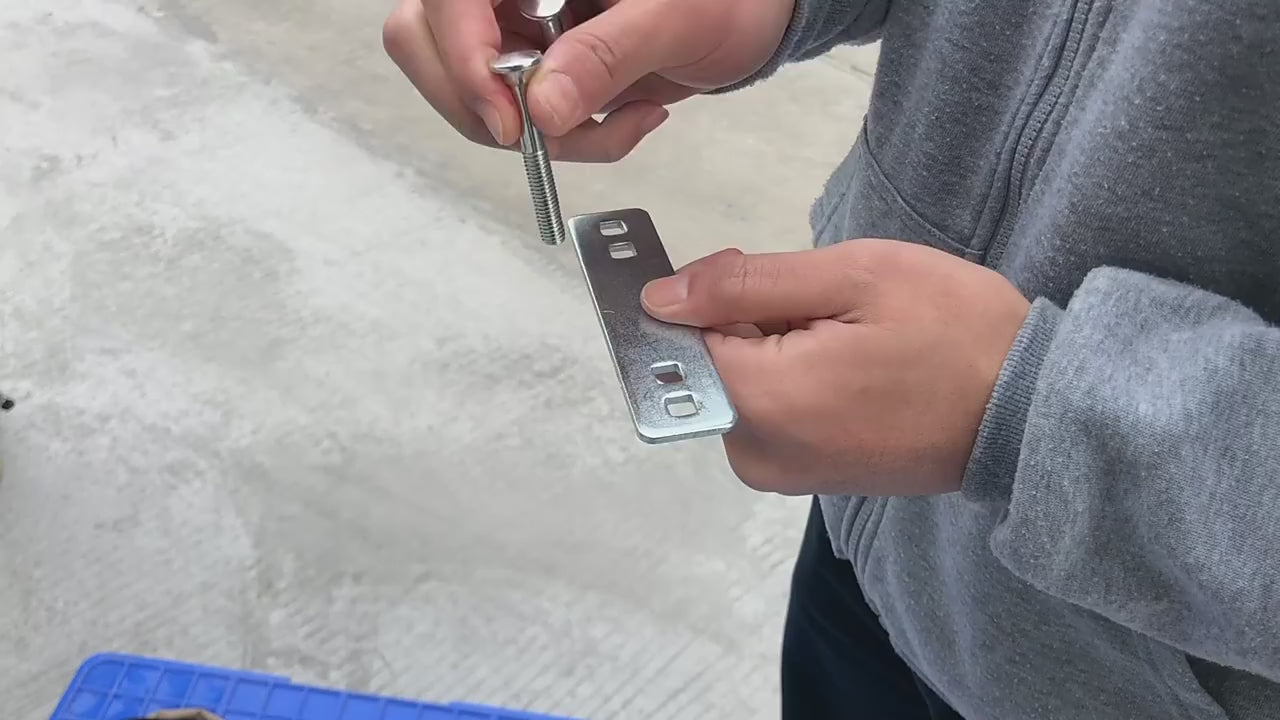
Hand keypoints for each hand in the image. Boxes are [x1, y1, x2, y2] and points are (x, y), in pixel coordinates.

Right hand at [382, 0, 794, 160]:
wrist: (752, 15)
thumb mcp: (676, 18)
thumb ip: (607, 55)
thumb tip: (541, 108)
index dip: (460, 55)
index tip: (510, 118)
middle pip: (423, 38)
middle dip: (485, 102)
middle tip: (550, 131)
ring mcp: (509, 21)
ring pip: (463, 89)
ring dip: (534, 132)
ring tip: (617, 122)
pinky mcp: (527, 62)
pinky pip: (510, 116)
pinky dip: (561, 139)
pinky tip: (623, 118)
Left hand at [642, 241, 1031, 495]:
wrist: (1032, 412)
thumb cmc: (953, 331)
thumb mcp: (854, 277)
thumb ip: (744, 284)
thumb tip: (658, 296)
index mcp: (758, 402)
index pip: (681, 336)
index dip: (715, 295)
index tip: (768, 278)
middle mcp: (753, 452)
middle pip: (712, 361)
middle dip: (755, 320)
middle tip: (835, 307)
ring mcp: (780, 474)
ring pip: (742, 384)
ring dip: (778, 348)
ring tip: (854, 337)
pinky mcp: (807, 478)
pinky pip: (772, 412)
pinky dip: (796, 377)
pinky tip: (854, 365)